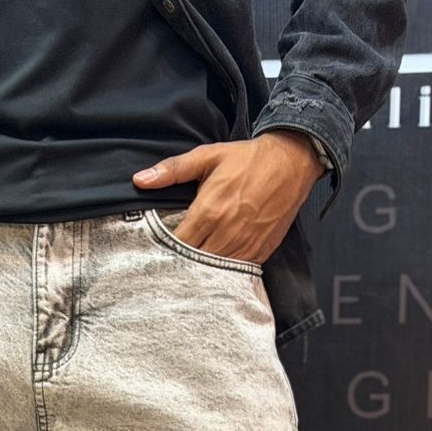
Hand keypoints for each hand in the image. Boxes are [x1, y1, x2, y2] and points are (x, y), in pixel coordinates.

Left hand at [132, 132, 324, 262]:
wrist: (292, 162)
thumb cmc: (247, 159)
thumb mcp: (208, 156)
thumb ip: (173, 170)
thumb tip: (139, 179)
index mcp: (209, 211)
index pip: (177, 244)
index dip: (164, 250)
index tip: (156, 251)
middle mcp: (226, 233)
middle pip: (193, 262)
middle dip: (181, 263)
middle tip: (170, 263)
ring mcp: (245, 245)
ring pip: (214, 272)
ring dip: (202, 272)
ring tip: (190, 270)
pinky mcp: (260, 252)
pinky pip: (236, 272)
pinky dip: (224, 273)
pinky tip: (214, 269)